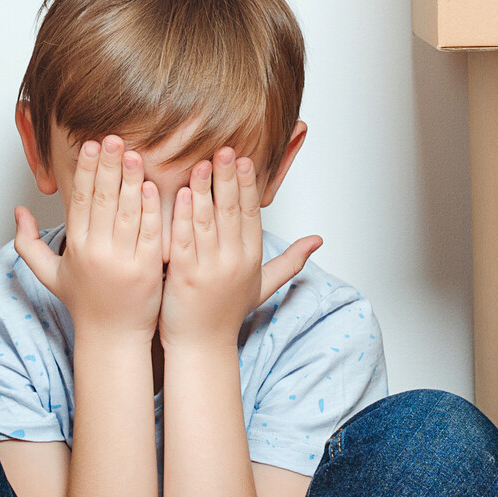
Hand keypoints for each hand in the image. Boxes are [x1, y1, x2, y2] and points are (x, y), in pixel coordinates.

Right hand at [14, 137, 164, 340]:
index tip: (90, 145)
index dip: (84, 170)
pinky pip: (150, 231)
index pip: (79, 200)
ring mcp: (124, 260)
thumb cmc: (84, 303)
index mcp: (76, 248)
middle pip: (102, 199)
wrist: (112, 338)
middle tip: (113, 137)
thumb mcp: (49, 274)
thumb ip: (28, 243)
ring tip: (132, 152)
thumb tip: (18, 211)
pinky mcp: (148, 268)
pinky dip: (150, 207)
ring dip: (129, 179)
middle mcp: (97, 252)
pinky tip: (151, 185)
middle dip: (107, 165)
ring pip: (126, 211)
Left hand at [160, 147, 319, 354]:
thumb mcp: (264, 286)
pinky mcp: (183, 276)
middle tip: (225, 149)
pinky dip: (181, 214)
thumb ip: (290, 261)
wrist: (201, 347)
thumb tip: (318, 240)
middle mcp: (234, 262)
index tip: (245, 159)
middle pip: (233, 211)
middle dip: (229, 178)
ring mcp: (209, 269)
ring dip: (204, 189)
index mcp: (252, 259)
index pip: (253, 214)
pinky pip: (183, 239)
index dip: (249, 185)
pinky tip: (179, 193)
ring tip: (201, 162)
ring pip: (208, 220)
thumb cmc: (227, 314)